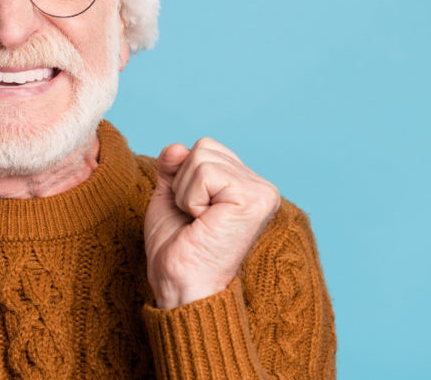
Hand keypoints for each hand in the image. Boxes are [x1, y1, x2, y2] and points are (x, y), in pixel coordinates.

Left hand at [144, 138, 279, 308]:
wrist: (180, 283)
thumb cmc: (177, 248)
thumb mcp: (169, 196)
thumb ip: (174, 166)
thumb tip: (177, 146)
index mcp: (245, 185)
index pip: (205, 148)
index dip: (183, 176)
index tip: (192, 212)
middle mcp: (260, 186)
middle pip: (203, 147)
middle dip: (183, 183)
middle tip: (194, 219)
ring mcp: (261, 191)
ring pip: (202, 157)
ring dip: (186, 193)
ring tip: (199, 221)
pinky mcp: (254, 198)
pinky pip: (206, 172)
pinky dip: (192, 198)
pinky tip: (204, 222)